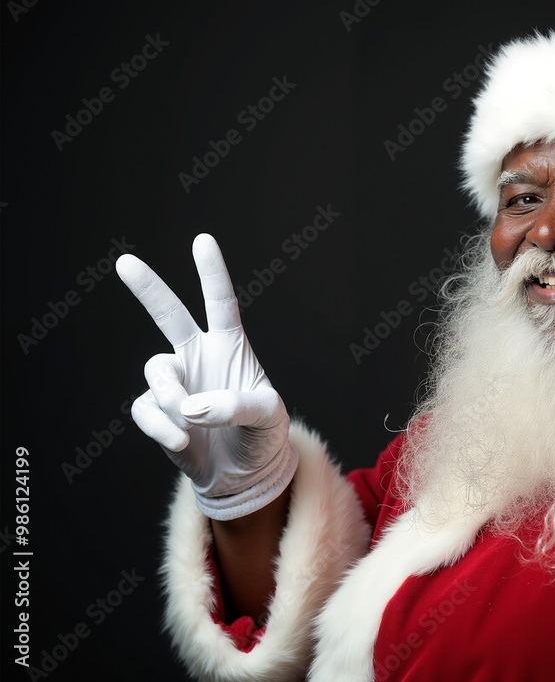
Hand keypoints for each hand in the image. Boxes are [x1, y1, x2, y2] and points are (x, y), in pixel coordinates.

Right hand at [116, 233, 296, 519]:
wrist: (245, 475)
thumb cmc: (263, 435)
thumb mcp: (268, 416)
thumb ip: (237, 406)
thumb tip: (190, 406)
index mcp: (230, 346)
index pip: (221, 303)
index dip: (211, 272)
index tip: (203, 241)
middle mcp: (199, 356)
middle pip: (170, 315)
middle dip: (148, 289)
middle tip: (125, 262)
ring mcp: (176, 382)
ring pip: (156, 370)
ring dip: (170, 394)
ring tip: (189, 420)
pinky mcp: (158, 412)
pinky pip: (146, 409)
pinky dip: (162, 427)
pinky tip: (182, 444)